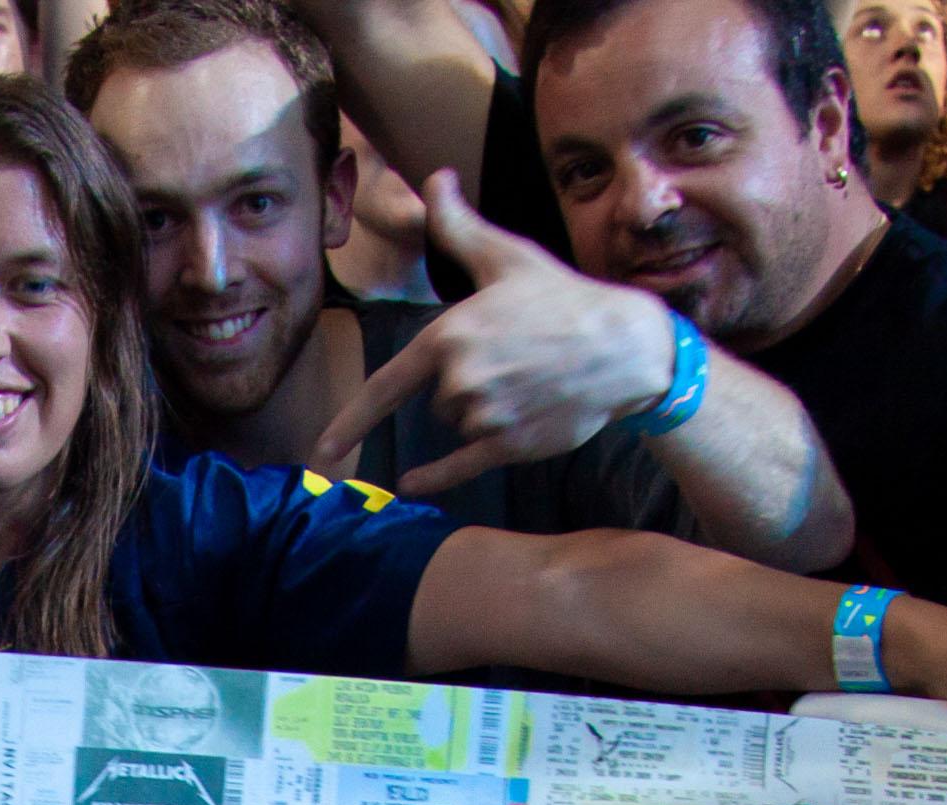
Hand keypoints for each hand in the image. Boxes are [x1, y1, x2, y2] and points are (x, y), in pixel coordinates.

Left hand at [309, 170, 681, 498]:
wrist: (625, 348)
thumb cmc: (564, 298)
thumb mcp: (507, 256)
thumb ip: (459, 225)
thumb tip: (433, 179)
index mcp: (450, 337)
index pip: (386, 387)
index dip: (350, 422)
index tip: (322, 451)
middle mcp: (462, 381)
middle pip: (435, 399)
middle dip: (462, 383)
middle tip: (512, 359)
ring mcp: (486, 416)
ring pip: (457, 424)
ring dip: (478, 410)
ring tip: (526, 381)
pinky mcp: (511, 445)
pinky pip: (460, 466)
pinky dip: (436, 476)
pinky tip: (412, 484)